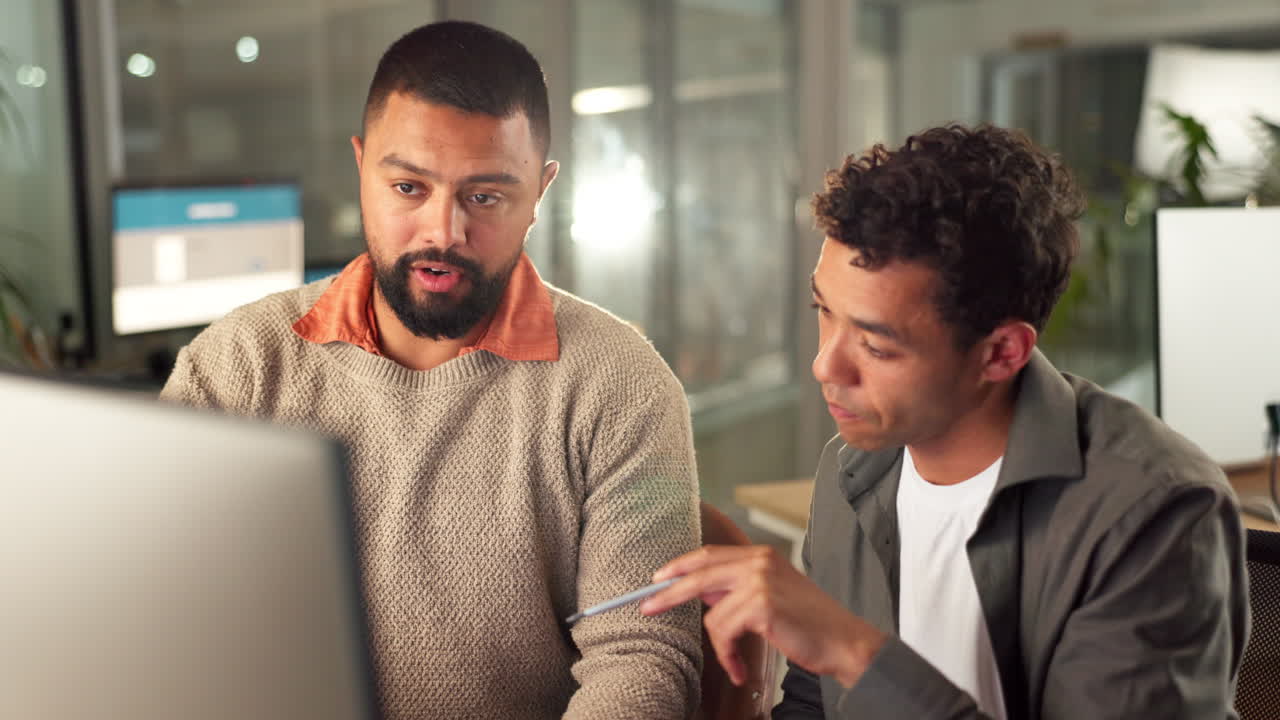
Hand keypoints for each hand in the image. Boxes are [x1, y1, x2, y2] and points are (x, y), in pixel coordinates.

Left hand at [639, 545, 885, 688]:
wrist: (844, 641)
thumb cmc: (811, 624)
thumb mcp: (773, 594)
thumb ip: (739, 588)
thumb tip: (703, 594)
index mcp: (761, 555)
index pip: (708, 555)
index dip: (678, 566)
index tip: (657, 579)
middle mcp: (759, 562)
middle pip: (698, 573)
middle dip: (668, 593)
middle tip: (647, 607)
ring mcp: (759, 581)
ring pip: (711, 613)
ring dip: (720, 646)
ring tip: (733, 662)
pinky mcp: (760, 605)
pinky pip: (724, 632)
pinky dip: (728, 655)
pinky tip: (740, 668)